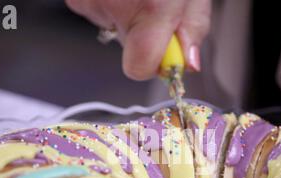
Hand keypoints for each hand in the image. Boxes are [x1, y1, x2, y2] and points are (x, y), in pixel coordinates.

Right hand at [65, 0, 210, 79]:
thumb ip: (192, 26)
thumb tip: (188, 62)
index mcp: (148, 8)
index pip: (139, 68)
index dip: (155, 63)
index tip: (167, 51)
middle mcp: (111, 6)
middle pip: (129, 47)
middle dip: (145, 31)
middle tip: (157, 1)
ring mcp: (88, 0)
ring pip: (114, 27)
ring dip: (128, 12)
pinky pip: (98, 10)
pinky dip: (112, 1)